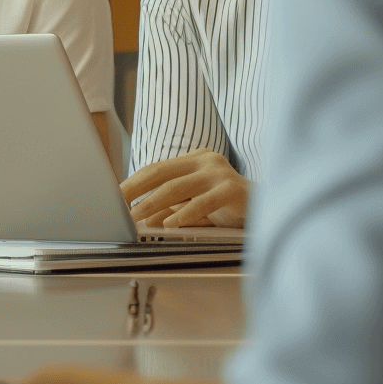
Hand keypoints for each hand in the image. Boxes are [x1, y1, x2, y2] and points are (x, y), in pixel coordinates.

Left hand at [121, 148, 248, 227]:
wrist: (270, 210)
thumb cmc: (230, 207)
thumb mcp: (196, 205)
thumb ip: (171, 208)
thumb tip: (141, 218)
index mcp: (194, 159)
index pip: (156, 168)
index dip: (132, 181)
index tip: (112, 195)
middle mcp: (206, 160)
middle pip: (161, 172)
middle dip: (135, 189)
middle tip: (115, 204)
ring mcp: (220, 173)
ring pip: (177, 187)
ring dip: (152, 203)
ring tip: (134, 217)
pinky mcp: (234, 190)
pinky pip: (203, 202)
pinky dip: (184, 213)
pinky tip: (170, 224)